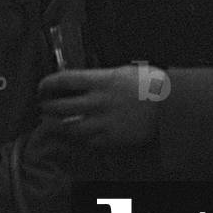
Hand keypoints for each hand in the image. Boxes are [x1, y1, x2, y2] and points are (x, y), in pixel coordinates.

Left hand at [38, 66, 163, 147]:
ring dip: (56, 125)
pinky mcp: (111, 139)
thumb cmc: (151, 84)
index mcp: (101, 80)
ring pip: (69, 126)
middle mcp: (98, 101)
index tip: (42, 87)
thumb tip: (86, 80)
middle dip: (47, 107)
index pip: (64, 80)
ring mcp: (103, 122)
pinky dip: (76, 138)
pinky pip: (86, 141)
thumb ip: (102, 76)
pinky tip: (73, 135)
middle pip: (61, 105)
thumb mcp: (124, 71)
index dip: (48, 84)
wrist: (170, 106)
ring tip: (51, 123)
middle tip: (42, 106)